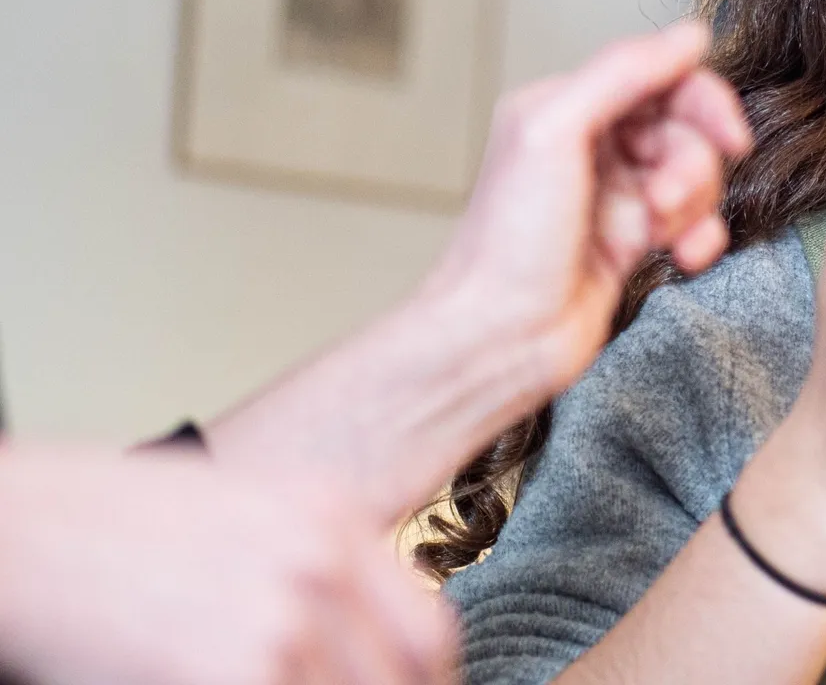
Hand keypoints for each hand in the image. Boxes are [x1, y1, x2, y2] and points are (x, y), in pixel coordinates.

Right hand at [0, 444, 453, 684]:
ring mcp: (281, 622)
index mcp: (334, 519)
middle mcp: (321, 566)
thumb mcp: (248, 515)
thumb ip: (319, 570)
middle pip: (403, 678)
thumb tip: (358, 644)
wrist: (25, 532)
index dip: (424, 682)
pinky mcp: (234, 673)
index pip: (428, 630)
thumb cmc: (113, 526)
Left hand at [205, 20, 750, 521]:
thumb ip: (622, 73)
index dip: (702, 101)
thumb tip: (688, 36)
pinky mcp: (632, 241)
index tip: (728, 135)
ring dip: (693, 204)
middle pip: (684, 127)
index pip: (658, 76)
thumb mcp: (556, 131)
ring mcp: (614, 195)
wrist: (500, 337)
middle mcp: (591, 145)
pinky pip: (693, 222)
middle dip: (692, 164)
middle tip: (668, 198)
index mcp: (565, 107)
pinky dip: (700, 237)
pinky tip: (686, 257)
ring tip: (662, 233)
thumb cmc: (509, 244)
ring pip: (693, 175)